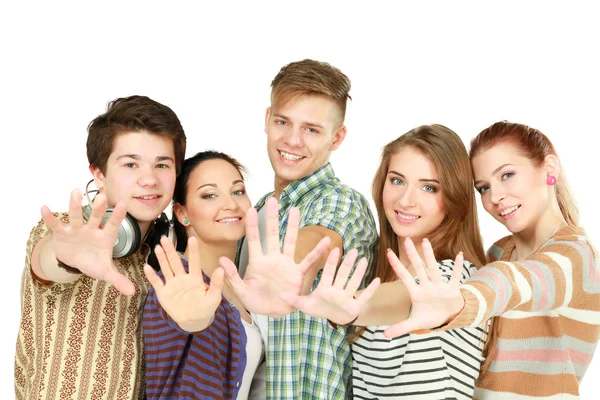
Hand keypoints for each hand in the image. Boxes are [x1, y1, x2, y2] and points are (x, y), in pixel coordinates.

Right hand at [41, 189, 134, 294]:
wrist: (75, 260)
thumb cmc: (93, 261)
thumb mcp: (104, 271)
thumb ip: (117, 279)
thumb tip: (132, 292)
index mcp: (105, 237)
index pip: (114, 225)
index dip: (118, 216)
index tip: (124, 204)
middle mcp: (92, 229)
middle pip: (96, 217)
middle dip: (98, 208)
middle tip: (102, 197)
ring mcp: (77, 229)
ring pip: (77, 216)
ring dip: (75, 205)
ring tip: (75, 192)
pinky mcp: (62, 232)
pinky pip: (56, 224)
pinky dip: (50, 217)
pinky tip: (44, 208)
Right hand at [144, 236, 223, 332]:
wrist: (194, 321)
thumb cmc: (206, 307)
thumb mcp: (214, 297)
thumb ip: (216, 284)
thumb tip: (221, 269)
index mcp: (195, 278)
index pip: (194, 262)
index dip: (193, 251)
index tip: (192, 238)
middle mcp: (182, 278)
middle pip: (175, 262)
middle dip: (170, 250)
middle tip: (165, 238)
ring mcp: (172, 284)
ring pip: (166, 269)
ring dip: (161, 258)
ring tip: (158, 247)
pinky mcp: (164, 293)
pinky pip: (156, 283)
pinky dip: (151, 276)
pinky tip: (147, 267)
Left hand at [220, 196, 330, 316]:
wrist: (273, 313)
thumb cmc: (256, 301)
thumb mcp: (241, 291)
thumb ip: (232, 276)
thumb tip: (221, 260)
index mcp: (257, 261)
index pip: (254, 240)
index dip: (252, 225)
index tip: (250, 209)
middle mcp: (272, 258)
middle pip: (272, 234)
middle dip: (272, 218)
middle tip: (273, 200)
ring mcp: (286, 264)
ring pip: (289, 241)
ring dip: (292, 226)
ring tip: (295, 211)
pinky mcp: (297, 273)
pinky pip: (308, 261)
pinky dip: (317, 252)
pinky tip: (325, 242)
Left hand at [280, 247, 379, 324]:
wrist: (333, 318)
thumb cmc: (320, 309)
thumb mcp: (306, 305)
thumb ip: (294, 300)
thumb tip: (280, 294)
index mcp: (325, 288)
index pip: (328, 273)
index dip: (332, 262)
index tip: (334, 249)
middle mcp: (337, 290)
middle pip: (343, 274)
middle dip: (348, 263)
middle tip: (354, 250)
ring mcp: (347, 297)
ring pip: (354, 282)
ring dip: (359, 272)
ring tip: (364, 260)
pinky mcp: (355, 306)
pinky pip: (364, 297)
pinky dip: (370, 290)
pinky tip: (377, 280)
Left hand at [383, 238, 464, 337]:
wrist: (449, 317)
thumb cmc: (431, 316)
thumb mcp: (415, 323)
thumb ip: (400, 327)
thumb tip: (384, 335)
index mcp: (416, 293)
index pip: (404, 276)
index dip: (396, 265)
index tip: (388, 252)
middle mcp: (427, 286)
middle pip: (418, 268)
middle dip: (413, 255)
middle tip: (406, 240)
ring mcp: (440, 287)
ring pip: (435, 269)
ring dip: (431, 256)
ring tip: (426, 242)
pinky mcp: (453, 290)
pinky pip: (456, 277)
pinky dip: (458, 267)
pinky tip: (460, 255)